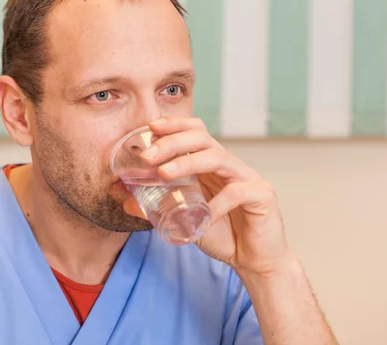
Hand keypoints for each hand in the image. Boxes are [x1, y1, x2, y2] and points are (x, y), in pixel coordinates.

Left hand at [123, 116, 293, 276]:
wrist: (253, 260)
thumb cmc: (220, 233)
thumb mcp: (183, 218)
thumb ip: (157, 207)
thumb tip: (125, 199)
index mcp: (210, 164)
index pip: (194, 132)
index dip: (174, 125)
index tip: (150, 127)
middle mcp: (228, 165)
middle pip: (202, 138)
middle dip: (172, 142)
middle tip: (147, 156)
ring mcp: (246, 177)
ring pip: (217, 157)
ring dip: (187, 163)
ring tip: (163, 173)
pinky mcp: (262, 195)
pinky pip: (237, 192)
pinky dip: (216, 204)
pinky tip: (202, 217)